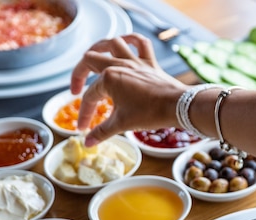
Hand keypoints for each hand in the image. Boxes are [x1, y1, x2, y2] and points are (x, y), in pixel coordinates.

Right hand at [71, 33, 186, 146]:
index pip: (89, 96)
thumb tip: (87, 143)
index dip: (84, 113)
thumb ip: (102, 132)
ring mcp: (135, 61)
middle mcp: (119, 64)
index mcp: (109, 78)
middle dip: (79, 74)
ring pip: (112, 43)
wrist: (178, 106)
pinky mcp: (150, 63)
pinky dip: (131, 39)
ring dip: (99, 48)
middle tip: (76, 90)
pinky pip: (140, 43)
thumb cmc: (150, 113)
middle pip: (90, 60)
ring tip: (92, 59)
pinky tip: (125, 43)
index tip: (83, 128)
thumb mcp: (122, 124)